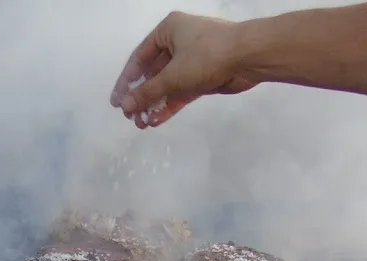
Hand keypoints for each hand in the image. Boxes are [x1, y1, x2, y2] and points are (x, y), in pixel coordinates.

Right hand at [109, 11, 259, 128]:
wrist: (250, 57)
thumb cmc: (207, 55)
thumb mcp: (173, 75)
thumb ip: (147, 92)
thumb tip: (125, 105)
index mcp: (168, 30)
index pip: (139, 58)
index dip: (126, 81)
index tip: (116, 102)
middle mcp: (178, 43)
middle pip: (154, 73)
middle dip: (142, 97)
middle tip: (131, 117)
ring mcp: (193, 60)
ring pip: (168, 85)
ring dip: (156, 103)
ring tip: (142, 123)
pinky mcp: (204, 76)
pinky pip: (182, 92)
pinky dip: (171, 105)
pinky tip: (157, 120)